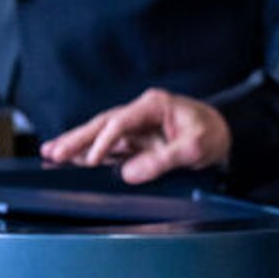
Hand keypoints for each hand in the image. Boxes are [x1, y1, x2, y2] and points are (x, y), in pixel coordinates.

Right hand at [38, 87, 230, 183]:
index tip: (92, 160)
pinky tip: (71, 160)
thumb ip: (164, 159)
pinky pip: (109, 147)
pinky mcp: (136, 141)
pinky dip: (89, 153)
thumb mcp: (196, 146)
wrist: (226, 137)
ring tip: (52, 154)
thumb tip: (130, 173)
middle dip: (78, 138)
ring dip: (77, 145)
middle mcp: (142, 113)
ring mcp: (137, 127)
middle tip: (54, 152)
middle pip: (103, 124)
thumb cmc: (213, 135)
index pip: (120, 121)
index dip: (104, 141)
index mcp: (155, 105)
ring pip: (101, 134)